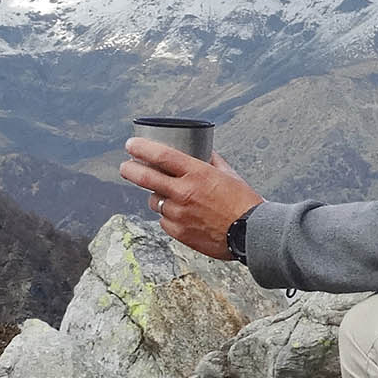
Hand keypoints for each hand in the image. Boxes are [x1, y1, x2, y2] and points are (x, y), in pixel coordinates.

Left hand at [120, 138, 263, 260]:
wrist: (251, 233)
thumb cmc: (243, 202)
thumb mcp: (229, 174)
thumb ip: (211, 161)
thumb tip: (202, 151)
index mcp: (196, 173)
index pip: (160, 156)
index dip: (141, 148)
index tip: (131, 144)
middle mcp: (184, 192)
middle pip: (144, 178)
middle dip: (129, 170)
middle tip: (125, 166)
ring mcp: (179, 214)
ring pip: (154, 202)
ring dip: (156, 197)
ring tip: (167, 196)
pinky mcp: (179, 232)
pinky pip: (164, 221)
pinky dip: (168, 217)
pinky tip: (181, 215)